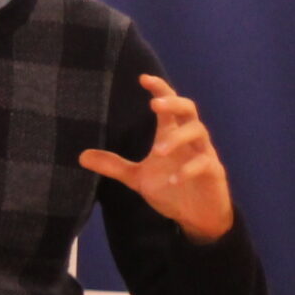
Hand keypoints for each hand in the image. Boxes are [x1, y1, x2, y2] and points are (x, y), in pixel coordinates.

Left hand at [80, 74, 235, 242]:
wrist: (197, 216)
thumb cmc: (171, 189)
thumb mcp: (138, 177)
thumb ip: (114, 166)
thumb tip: (81, 156)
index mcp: (171, 135)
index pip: (169, 105)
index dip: (160, 89)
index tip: (143, 78)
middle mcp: (189, 140)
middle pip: (189, 109)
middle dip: (173, 103)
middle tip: (154, 104)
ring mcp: (204, 154)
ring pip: (199, 132)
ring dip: (178, 139)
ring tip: (158, 151)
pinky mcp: (213, 172)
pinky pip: (204, 164)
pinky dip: (188, 170)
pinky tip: (173, 180)